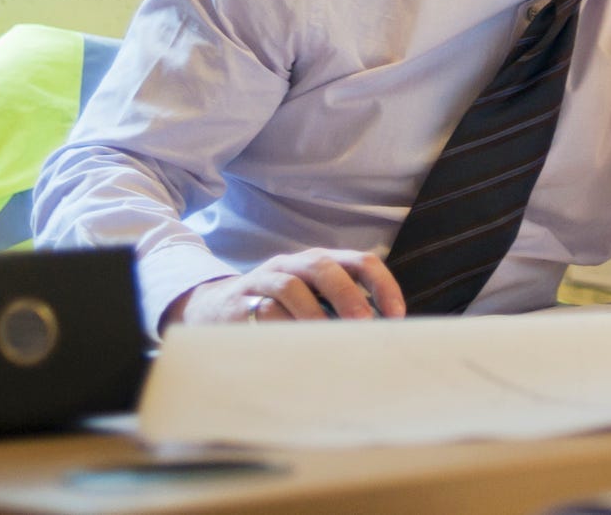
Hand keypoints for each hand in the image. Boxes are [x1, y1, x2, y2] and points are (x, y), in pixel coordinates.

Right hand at [162, 249, 405, 331]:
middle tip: (364, 325)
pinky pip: (261, 312)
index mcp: (321, 263)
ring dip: (313, 314)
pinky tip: (297, 349)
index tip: (397, 317)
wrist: (213, 309)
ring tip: (329, 340)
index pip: (361, 261)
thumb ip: (343, 314)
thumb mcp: (313, 303)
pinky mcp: (241, 302)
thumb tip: (386, 340)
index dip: (382, 285)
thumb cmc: (279, 311)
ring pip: (290, 287)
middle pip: (324, 267)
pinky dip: (282, 329)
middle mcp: (294, 265)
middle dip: (347, 295)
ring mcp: (264, 280)